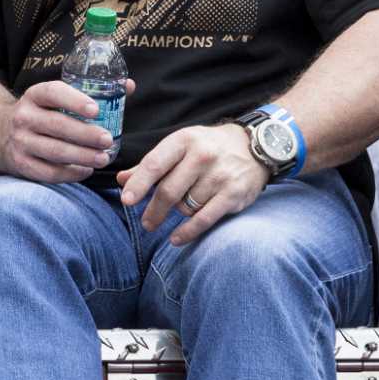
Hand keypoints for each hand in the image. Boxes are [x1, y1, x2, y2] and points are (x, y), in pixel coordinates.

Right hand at [0, 79, 128, 182]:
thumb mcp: (54, 98)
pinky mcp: (21, 164)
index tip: (96, 110)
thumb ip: (89, 92)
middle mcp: (24, 117)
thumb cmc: (42, 114)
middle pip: (56, 126)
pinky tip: (86, 171)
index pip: (53, 93)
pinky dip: (70, 174)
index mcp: (35, 95)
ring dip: (82, 157)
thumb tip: (128, 86)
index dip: (74, 100)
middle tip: (107, 140)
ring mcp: (20, 142)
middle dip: (85, 135)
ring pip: (54, 151)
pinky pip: (48, 172)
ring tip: (103, 158)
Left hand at [117, 122, 267, 245]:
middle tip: (146, 223)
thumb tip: (123, 180)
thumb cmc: (209, 147)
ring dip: (178, 212)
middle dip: (153, 210)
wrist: (255, 147)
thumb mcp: (181, 146)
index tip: (127, 200)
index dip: (138, 184)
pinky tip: (176, 239)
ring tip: (181, 208)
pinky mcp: (233, 194)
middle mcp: (202, 156)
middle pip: (169, 190)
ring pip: (185, 206)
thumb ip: (152, 164)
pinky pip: (204, 219)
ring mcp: (219, 175)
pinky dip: (188, 232)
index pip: (155, 164)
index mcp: (184, 140)